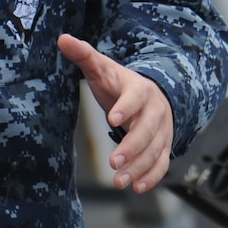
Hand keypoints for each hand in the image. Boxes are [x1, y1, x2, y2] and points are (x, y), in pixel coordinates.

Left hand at [58, 34, 173, 192]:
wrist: (151, 93)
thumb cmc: (120, 84)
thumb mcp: (102, 68)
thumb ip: (84, 55)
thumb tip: (63, 39)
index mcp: (140, 89)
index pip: (135, 98)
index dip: (125, 107)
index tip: (112, 119)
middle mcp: (155, 110)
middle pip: (147, 129)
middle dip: (131, 147)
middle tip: (113, 163)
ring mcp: (162, 130)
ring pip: (155, 150)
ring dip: (139, 167)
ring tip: (119, 182)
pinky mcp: (164, 146)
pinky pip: (162, 163)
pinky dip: (152, 176)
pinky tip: (137, 188)